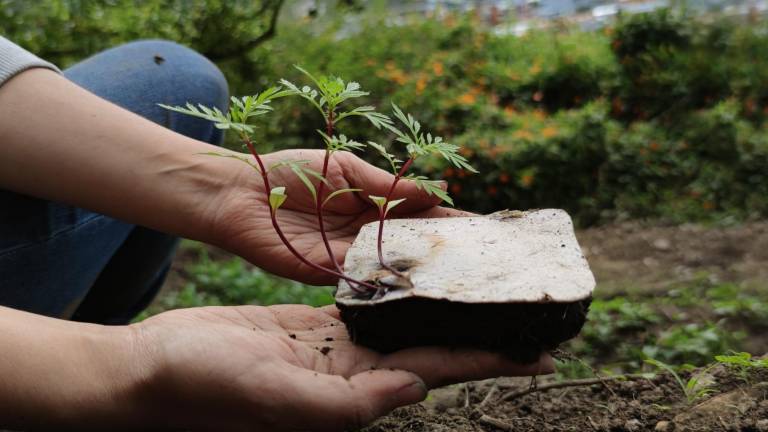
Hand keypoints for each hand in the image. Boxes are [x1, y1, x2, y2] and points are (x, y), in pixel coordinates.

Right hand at [133, 304, 552, 430]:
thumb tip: (414, 390)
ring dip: (444, 307)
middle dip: (481, 331)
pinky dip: (397, 290)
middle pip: (435, 346)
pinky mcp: (311, 325)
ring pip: (406, 322)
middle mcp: (355, 372)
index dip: (492, 361)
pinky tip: (419, 275)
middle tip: (527, 309)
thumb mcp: (276, 397)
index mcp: (356, 392)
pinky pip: (367, 304)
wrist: (157, 368)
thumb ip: (346, 403)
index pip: (440, 371)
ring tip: (482, 285)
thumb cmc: (206, 387)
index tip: (544, 352)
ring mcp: (334, 347)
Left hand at [208, 149, 467, 284]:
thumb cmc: (290, 171)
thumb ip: (386, 185)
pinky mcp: (330, 275)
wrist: (242, 193)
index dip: (449, 220)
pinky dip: (391, 282)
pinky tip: (419, 287)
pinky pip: (366, 280)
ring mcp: (350, 256)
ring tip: (462, 277)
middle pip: (414, 244)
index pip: (419, 214)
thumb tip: (434, 192)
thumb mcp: (345, 168)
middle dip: (446, 250)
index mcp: (373, 204)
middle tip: (484, 260)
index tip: (482, 227)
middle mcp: (367, 234)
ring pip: (395, 265)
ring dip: (424, 270)